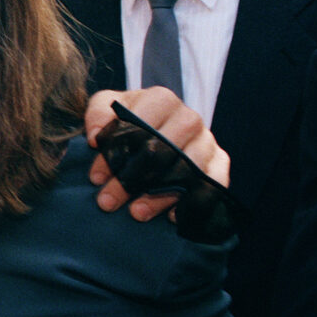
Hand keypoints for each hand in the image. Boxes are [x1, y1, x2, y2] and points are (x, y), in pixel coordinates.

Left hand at [85, 88, 228, 220]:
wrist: (153, 128)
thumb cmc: (127, 119)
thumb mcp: (106, 106)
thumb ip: (98, 114)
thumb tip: (97, 137)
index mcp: (162, 100)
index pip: (138, 129)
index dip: (115, 155)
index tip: (96, 177)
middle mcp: (189, 118)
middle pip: (161, 153)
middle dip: (130, 181)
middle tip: (107, 201)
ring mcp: (207, 141)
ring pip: (185, 172)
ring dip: (158, 197)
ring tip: (134, 213)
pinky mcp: (220, 163)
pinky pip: (212, 186)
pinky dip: (192, 203)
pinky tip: (170, 216)